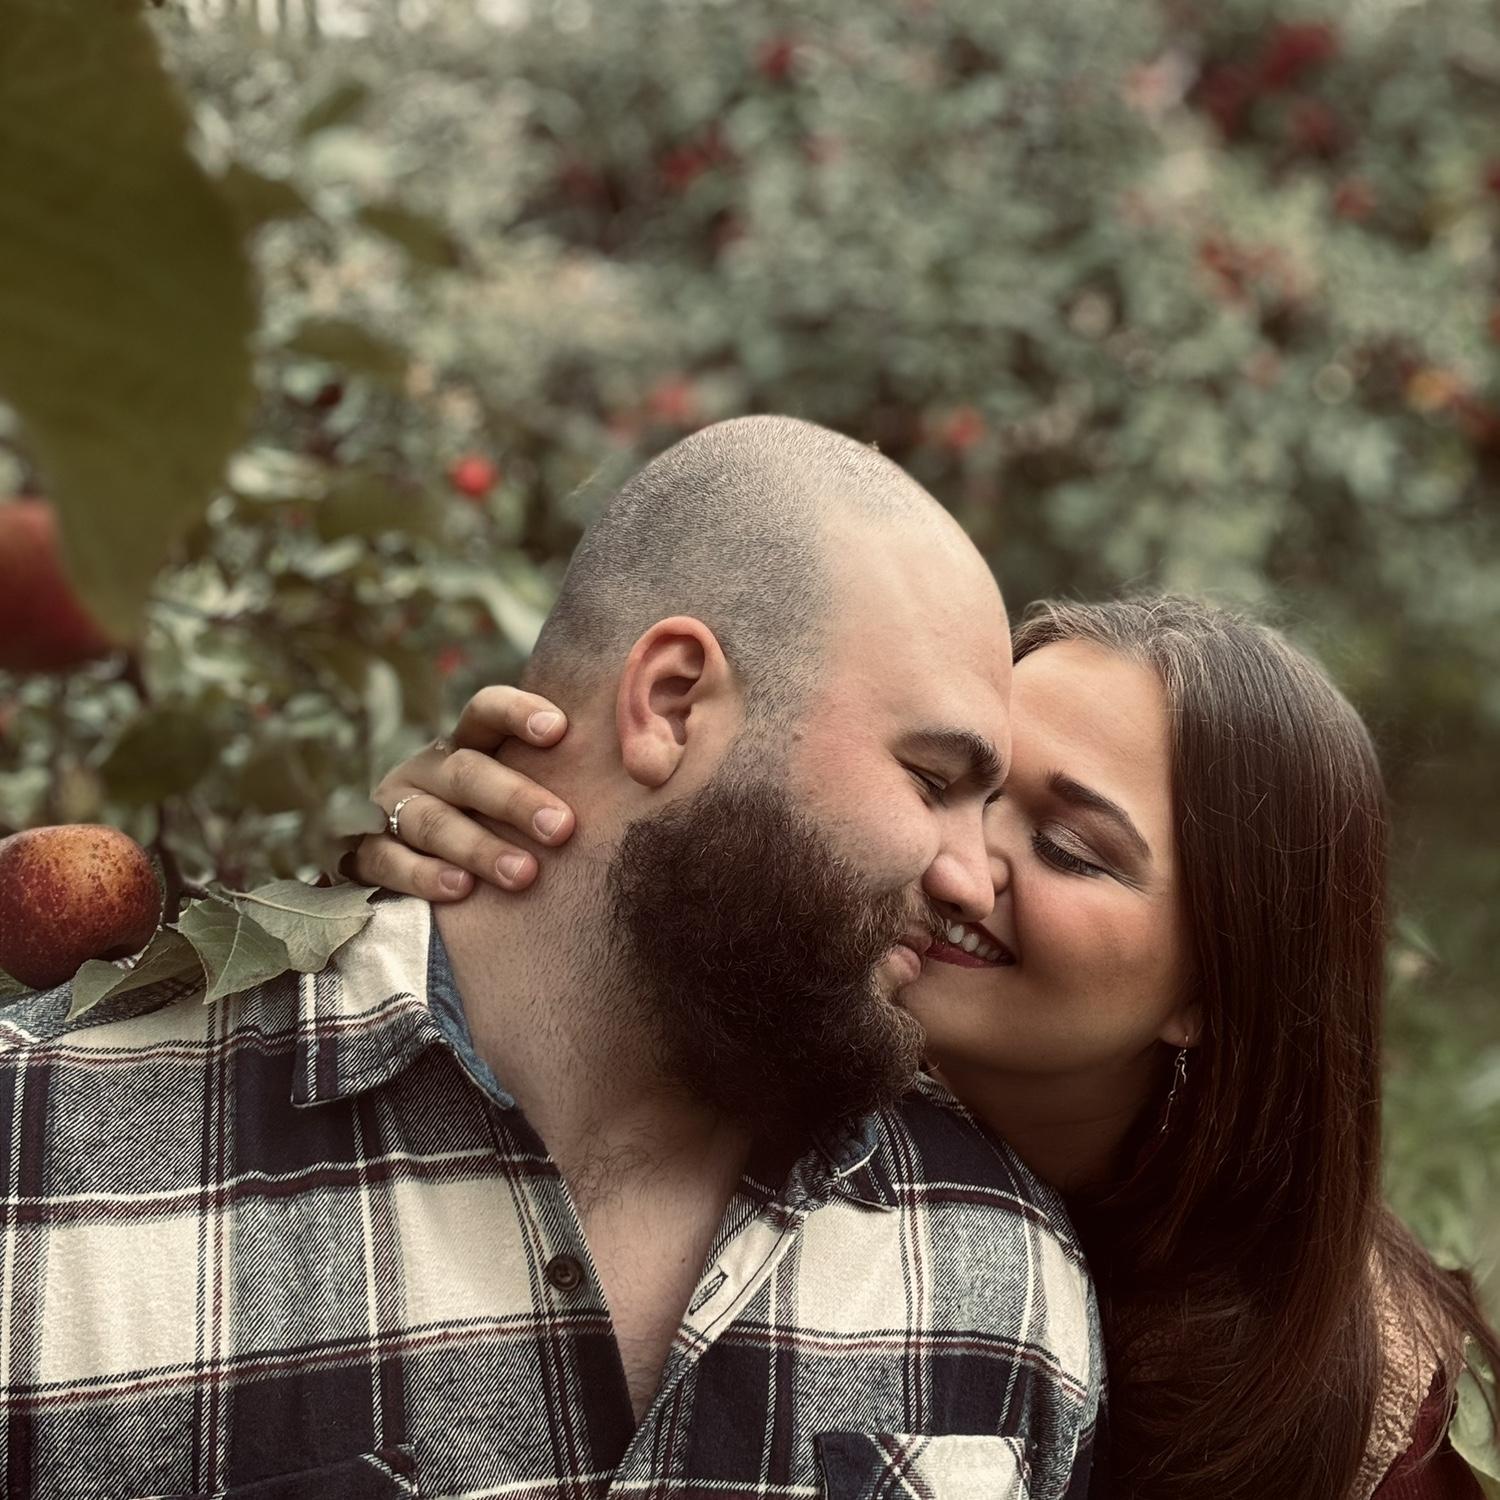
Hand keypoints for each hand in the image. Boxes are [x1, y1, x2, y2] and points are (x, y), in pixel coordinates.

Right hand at [347, 686, 575, 901]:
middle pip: (467, 771)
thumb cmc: (493, 826)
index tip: (559, 729)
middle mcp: (428, 770)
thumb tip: (651, 766)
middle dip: (515, 798)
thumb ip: (564, 781)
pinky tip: (459, 891)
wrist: (402, 864)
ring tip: (523, 874)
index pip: (485, 710)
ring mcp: (392, 809)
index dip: (517, 713)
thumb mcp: (519, 794)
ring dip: (477, 846)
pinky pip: (386, 859)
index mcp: (467, 744)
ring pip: (428, 819)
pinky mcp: (364, 852)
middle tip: (563, 827)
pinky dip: (422, 875)